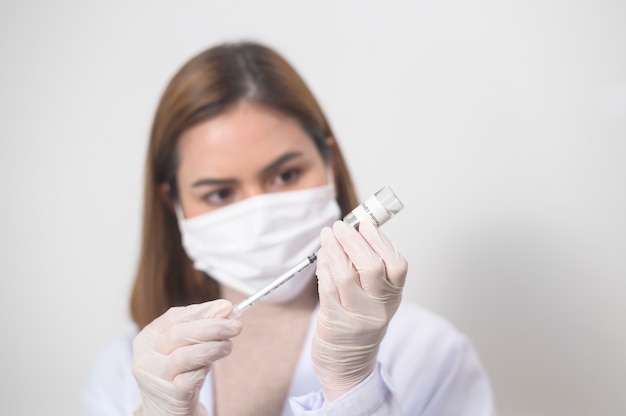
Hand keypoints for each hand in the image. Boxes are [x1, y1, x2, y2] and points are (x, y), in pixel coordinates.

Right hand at [132, 299, 241, 415]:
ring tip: (229, 346)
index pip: (174, 317)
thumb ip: (203, 327)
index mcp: (147, 338)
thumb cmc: (180, 373)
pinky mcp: (169, 395)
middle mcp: (146, 357)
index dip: (202, 311)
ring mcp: (155, 377)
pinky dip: (205, 369)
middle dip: (212, 327)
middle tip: (236, 325)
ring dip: (213, 347)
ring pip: (185, 356)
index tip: (227, 307)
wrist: (168, 411)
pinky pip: (191, 378)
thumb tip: (225, 308)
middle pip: (179, 334)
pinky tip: (213, 366)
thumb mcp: (188, 346)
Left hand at [312, 220, 406, 400]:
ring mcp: (357, 316)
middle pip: (371, 267)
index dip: (381, 241)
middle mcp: (378, 308)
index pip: (396, 266)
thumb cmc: (360, 322)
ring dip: (334, 249)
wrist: (348, 363)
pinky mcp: (334, 322)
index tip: (366, 225)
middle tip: (341, 226)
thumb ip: (369, 267)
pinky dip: (324, 267)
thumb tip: (355, 231)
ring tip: (328, 235)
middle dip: (353, 241)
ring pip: (346, 276)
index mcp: (393, 297)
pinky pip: (327, 288)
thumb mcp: (376, 297)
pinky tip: (322, 256)